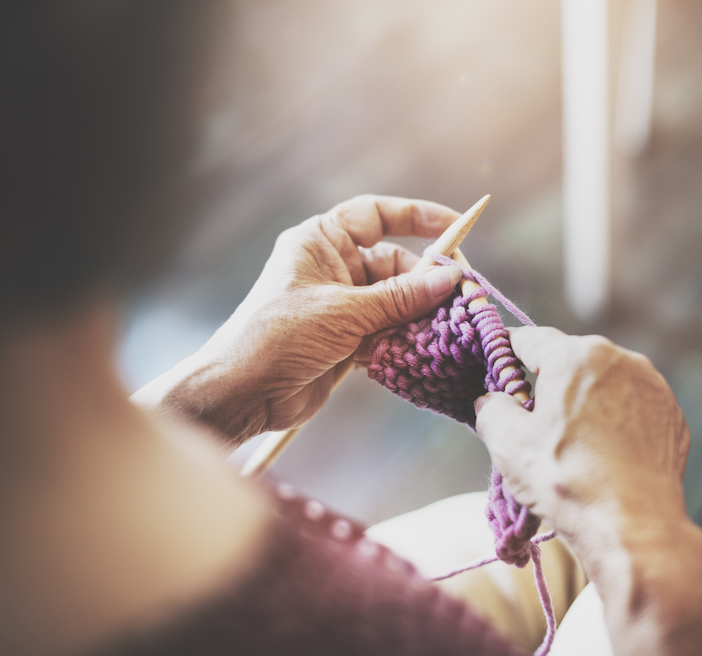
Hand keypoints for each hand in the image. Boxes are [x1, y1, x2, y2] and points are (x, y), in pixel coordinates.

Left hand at [132, 195, 463, 443]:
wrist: (242, 394)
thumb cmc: (277, 337)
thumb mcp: (343, 312)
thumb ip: (399, 297)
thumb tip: (450, 278)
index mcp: (321, 242)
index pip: (376, 215)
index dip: (417, 217)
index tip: (456, 228)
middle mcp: (333, 269)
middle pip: (395, 264)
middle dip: (426, 281)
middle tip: (459, 296)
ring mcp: (341, 306)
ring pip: (396, 302)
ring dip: (419, 315)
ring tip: (445, 328)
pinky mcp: (346, 340)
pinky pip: (388, 332)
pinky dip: (405, 340)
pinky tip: (422, 349)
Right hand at [474, 326, 690, 535]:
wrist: (633, 526)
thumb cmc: (567, 481)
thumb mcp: (507, 443)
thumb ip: (492, 409)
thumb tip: (492, 401)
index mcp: (576, 355)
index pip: (529, 340)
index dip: (506, 354)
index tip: (496, 372)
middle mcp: (620, 358)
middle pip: (570, 360)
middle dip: (548, 384)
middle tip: (531, 422)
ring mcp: (652, 387)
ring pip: (603, 383)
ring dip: (584, 403)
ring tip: (572, 445)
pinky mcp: (672, 416)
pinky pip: (631, 408)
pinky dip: (614, 423)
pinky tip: (603, 455)